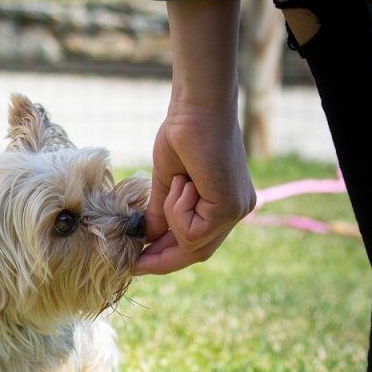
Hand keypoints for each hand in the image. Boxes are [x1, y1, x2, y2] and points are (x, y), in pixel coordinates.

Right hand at [134, 106, 255, 274]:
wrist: (196, 107)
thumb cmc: (182, 134)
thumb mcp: (166, 184)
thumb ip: (160, 215)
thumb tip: (145, 240)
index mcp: (224, 204)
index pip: (196, 243)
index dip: (166, 258)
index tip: (138, 264)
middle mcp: (236, 210)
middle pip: (197, 253)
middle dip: (164, 258)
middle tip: (134, 263)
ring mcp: (237, 210)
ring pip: (192, 243)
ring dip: (171, 217)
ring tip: (174, 183)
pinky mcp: (231, 207)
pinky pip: (193, 231)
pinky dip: (178, 209)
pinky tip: (183, 182)